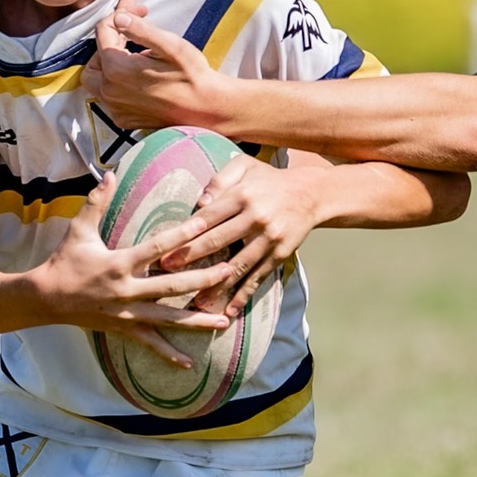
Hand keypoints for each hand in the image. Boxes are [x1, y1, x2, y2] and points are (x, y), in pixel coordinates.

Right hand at [33, 174, 233, 366]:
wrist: (45, 299)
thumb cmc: (65, 261)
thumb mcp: (79, 230)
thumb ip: (96, 202)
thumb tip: (109, 173)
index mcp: (118, 264)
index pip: (156, 248)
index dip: (181, 235)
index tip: (205, 224)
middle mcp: (126, 291)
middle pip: (171, 286)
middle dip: (203, 280)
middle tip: (230, 271)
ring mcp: (127, 313)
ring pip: (168, 319)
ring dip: (197, 321)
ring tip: (224, 321)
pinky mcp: (124, 329)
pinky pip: (150, 344)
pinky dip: (169, 354)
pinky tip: (190, 363)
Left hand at [84, 0, 229, 131]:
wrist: (207, 109)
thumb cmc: (193, 76)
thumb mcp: (170, 45)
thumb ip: (141, 29)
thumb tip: (119, 17)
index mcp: (117, 69)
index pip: (104, 30)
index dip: (121, 13)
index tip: (139, 9)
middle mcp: (110, 91)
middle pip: (93, 57)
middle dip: (108, 41)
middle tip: (131, 34)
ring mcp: (116, 108)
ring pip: (96, 80)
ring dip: (108, 64)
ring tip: (131, 54)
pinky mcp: (124, 119)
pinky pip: (108, 98)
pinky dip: (115, 85)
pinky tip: (135, 78)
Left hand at [162, 154, 326, 316]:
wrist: (311, 193)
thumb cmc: (269, 180)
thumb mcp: (246, 166)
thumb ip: (220, 180)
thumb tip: (200, 204)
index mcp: (242, 195)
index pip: (208, 216)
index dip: (185, 233)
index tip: (164, 248)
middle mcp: (256, 217)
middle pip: (217, 240)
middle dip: (190, 258)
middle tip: (167, 272)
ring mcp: (269, 238)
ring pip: (237, 265)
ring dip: (215, 285)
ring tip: (195, 301)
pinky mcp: (280, 254)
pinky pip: (259, 276)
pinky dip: (244, 294)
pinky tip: (230, 309)